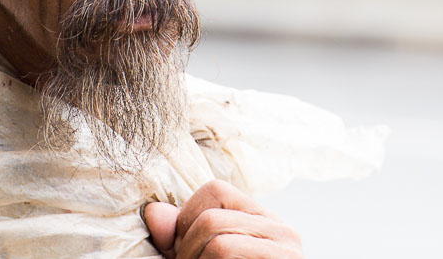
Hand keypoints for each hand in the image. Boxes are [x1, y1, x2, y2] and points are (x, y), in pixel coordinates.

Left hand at [143, 179, 302, 258]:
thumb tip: (154, 214)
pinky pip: (228, 257)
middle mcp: (284, 234)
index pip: (215, 191)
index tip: (183, 251)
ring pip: (219, 244)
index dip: (186, 218)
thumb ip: (179, 238)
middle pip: (211, 220)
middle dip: (185, 251)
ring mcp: (288, 257)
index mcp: (265, 221)